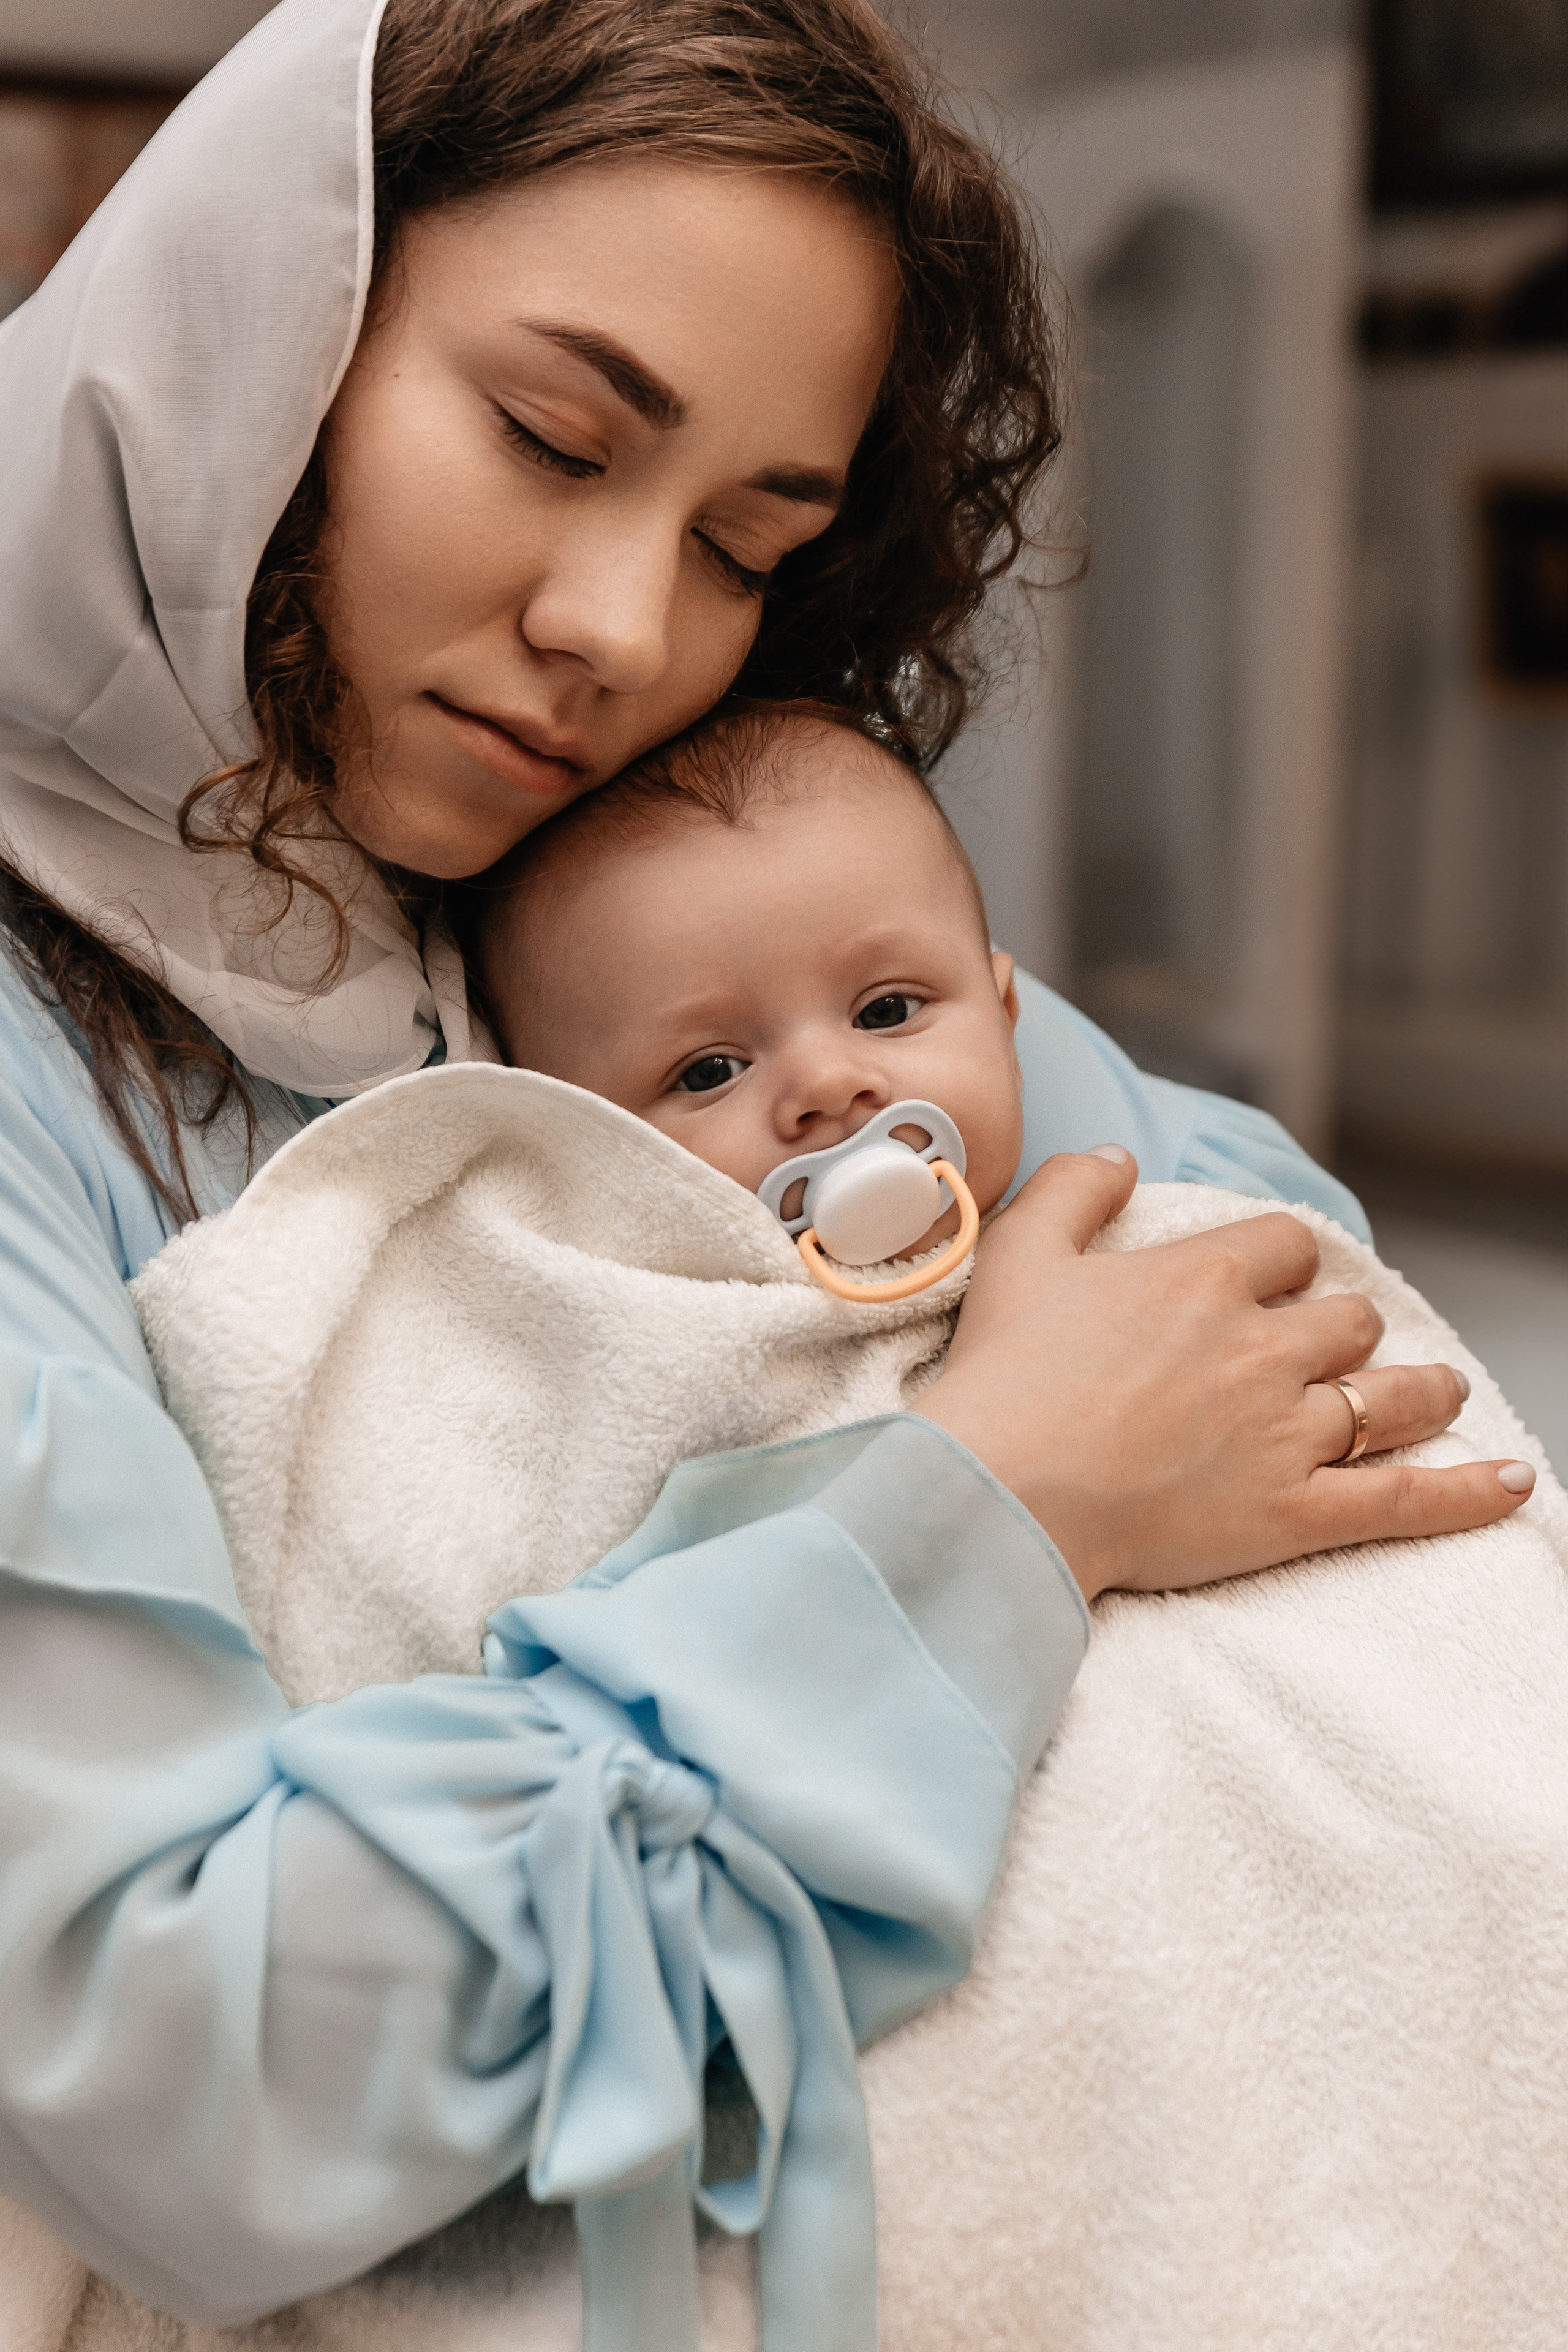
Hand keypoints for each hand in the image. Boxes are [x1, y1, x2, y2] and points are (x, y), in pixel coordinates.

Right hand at [911, 1148, 1536, 1602]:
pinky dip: (1469, 1491)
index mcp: (1206, 1279)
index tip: (1269, 1283)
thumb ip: (1075, 1190)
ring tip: (1438, 1392)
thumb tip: (1123, 1159)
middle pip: (1348, 1321)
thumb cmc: (1005, 1376)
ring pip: (1393, 1397)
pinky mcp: (1298, 1510)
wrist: (1006, 1492)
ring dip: (1422, 1390)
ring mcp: (1290, 1430)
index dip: (1282, 1263)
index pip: (1286, 1245)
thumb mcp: (1021, 1252)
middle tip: (1336, 1349)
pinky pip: (1406, 1497)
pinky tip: (1513, 1482)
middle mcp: (1264, 1346)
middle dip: (1347, 1330)